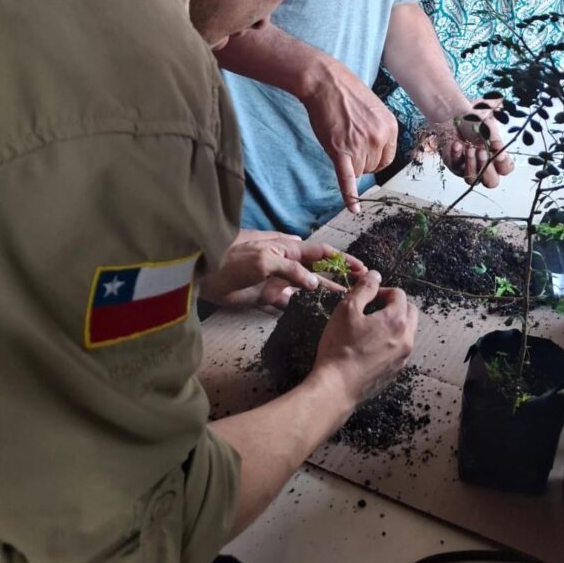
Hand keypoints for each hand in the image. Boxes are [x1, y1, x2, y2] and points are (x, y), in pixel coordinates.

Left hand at [200, 237, 366, 309]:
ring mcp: (278, 281)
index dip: (341, 259)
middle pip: (319, 270)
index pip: (321, 252)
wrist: (202, 273)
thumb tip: (315, 283)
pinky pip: (290, 303)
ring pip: (307, 287)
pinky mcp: (267, 297)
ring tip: (345, 304)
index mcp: (287, 247)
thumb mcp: (264, 259)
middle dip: (339, 276)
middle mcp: (286, 263)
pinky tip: (316, 315)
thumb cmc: (231, 258)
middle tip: (361, 287)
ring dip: (324, 293)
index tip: (361, 268)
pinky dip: (303, 308)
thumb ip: (291, 269)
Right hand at [303, 61, 397, 214]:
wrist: (325, 82)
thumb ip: (379, 131)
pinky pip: (347, 179)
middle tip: (346, 141)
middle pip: (372, 167)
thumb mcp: (374, 109)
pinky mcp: (340, 151)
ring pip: (359, 172)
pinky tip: (353, 209)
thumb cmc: (346, 92)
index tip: (363, 152)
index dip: (373, 159)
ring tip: (339, 140)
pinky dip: (349, 196)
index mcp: (390, 128)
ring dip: (349, 163)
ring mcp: (361, 145)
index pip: (386, 159)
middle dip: (359, 160)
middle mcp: (379, 139)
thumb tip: (377, 150)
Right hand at [313, 271, 417, 405]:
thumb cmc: (340, 346)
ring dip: (394, 324)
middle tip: (373, 309)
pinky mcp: (396, 371)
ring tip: (370, 328)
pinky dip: (391, 342)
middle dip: (394, 305)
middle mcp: (407, 338)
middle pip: (409, 312)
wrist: (337, 387)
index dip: (382, 290)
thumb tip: (375, 275)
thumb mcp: (347, 310)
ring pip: (407, 332)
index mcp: (397, 320)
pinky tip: (370, 347)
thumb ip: (364, 289)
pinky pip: (400, 349)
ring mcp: (403, 357)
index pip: (399, 294)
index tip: (367, 297)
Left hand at [432, 102, 514, 188]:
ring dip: (472, 165)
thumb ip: (495, 137)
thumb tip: (498, 147)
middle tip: (482, 152)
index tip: (498, 150)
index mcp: (497, 157)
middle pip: (491, 182)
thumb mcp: (488, 126)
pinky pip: (456, 167)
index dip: (503, 163)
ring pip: (472, 180)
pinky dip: (457, 155)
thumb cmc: (474, 120)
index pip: (506, 169)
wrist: (454, 115)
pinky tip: (458, 144)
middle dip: (487, 168)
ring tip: (470, 149)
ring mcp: (468, 168)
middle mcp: (484, 166)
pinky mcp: (454, 165)